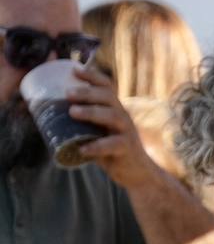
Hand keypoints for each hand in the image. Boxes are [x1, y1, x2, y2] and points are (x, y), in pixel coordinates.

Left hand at [66, 67, 161, 187]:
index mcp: (114, 110)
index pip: (107, 87)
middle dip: (88, 93)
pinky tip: (83, 149)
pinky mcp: (127, 149)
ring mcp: (126, 132)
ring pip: (112, 116)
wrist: (137, 173)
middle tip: (68, 93)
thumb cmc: (112, 151)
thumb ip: (81, 126)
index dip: (93, 76)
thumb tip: (46, 119)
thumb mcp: (98, 133)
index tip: (75, 70)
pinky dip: (97, 146)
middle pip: (108, 97)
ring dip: (92, 112)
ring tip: (73, 112)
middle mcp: (122, 117)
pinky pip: (113, 144)